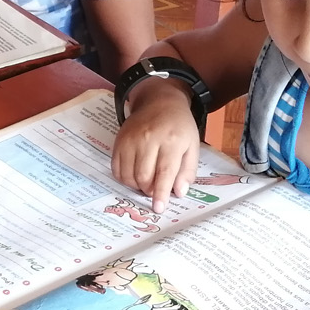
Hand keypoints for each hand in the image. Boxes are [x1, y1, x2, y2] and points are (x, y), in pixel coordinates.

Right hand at [110, 79, 200, 211]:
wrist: (159, 102)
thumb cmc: (179, 126)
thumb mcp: (192, 146)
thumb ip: (187, 170)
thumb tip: (178, 193)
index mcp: (172, 141)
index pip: (164, 173)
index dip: (160, 193)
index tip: (159, 208)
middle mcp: (149, 139)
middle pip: (144, 176)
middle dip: (149, 190)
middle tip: (155, 190)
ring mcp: (131, 139)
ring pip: (128, 175)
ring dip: (136, 186)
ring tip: (146, 182)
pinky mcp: (119, 140)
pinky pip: (117, 168)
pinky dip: (124, 178)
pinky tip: (134, 175)